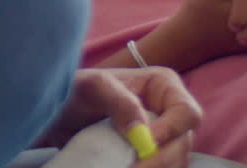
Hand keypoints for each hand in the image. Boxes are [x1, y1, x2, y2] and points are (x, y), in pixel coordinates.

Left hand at [40, 67, 201, 167]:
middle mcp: (170, 112)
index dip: (172, 131)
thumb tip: (143, 131)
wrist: (59, 114)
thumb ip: (118, 101)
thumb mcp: (91, 87)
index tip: (146, 144)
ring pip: (175, 163)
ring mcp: (163, 136)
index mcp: (163, 86)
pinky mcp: (151, 156)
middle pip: (183, 144)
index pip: (187, 113)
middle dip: (161, 161)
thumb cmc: (76, 91)